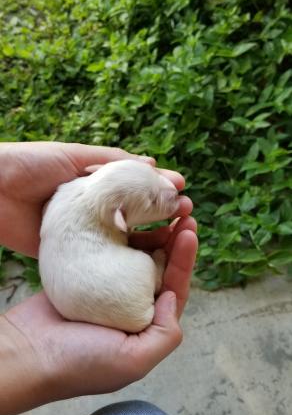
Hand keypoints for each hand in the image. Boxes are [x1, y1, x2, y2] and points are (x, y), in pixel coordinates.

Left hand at [0, 141, 190, 256]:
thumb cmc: (31, 164)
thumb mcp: (75, 155)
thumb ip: (113, 160)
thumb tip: (153, 165)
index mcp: (95, 185)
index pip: (136, 189)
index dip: (160, 191)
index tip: (183, 192)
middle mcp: (94, 210)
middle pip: (136, 214)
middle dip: (163, 214)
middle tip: (187, 214)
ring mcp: (84, 232)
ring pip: (124, 237)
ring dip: (152, 237)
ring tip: (176, 235)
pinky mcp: (70, 253)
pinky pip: (102, 257)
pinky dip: (125, 258)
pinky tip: (147, 258)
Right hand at [1, 216, 196, 414]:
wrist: (28, 352)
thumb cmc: (79, 362)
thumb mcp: (133, 360)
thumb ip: (164, 335)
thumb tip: (172, 296)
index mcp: (145, 327)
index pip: (174, 289)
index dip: (184, 262)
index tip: (189, 233)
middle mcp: (131, 308)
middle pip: (160, 269)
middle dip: (175, 243)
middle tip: (184, 213)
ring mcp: (109, 291)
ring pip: (138, 257)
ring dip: (154, 235)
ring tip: (165, 212)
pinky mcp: (88, 276)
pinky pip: (112, 252)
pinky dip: (125, 236)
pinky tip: (131, 219)